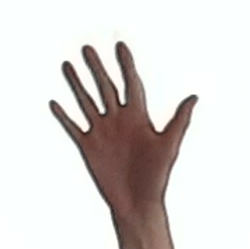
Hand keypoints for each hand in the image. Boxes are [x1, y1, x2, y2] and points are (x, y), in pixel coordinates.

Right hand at [49, 42, 194, 228]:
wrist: (138, 203)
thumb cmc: (157, 176)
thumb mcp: (170, 145)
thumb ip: (179, 120)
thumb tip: (194, 97)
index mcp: (138, 116)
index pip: (131, 83)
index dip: (126, 64)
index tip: (121, 45)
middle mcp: (118, 120)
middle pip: (105, 87)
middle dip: (96, 67)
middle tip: (88, 48)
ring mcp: (102, 132)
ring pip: (87, 101)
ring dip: (77, 84)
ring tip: (67, 65)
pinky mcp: (89, 147)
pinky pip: (73, 127)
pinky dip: (64, 115)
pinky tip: (55, 102)